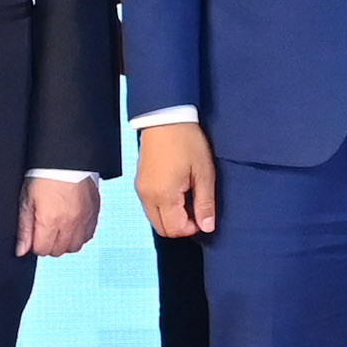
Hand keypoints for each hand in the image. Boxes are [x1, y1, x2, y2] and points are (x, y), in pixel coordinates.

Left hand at [20, 173, 99, 257]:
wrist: (67, 159)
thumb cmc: (44, 176)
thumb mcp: (27, 200)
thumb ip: (24, 228)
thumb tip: (21, 250)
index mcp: (50, 220)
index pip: (42, 250)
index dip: (35, 244)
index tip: (34, 233)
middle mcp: (69, 223)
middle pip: (58, 251)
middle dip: (49, 244)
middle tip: (45, 229)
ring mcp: (84, 219)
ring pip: (75, 246)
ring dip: (65, 242)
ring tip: (58, 228)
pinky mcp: (94, 213)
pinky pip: (88, 236)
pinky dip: (79, 234)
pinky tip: (71, 224)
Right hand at [137, 122, 217, 237]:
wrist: (165, 118)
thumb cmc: (187, 141)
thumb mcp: (204, 173)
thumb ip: (205, 203)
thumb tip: (207, 227)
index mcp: (164, 195)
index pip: (175, 229)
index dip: (192, 228)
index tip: (203, 214)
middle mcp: (147, 196)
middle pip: (162, 228)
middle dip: (180, 225)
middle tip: (196, 208)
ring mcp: (140, 189)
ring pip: (155, 218)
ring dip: (171, 216)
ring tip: (187, 197)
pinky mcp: (139, 182)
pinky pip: (150, 205)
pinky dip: (163, 206)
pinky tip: (177, 191)